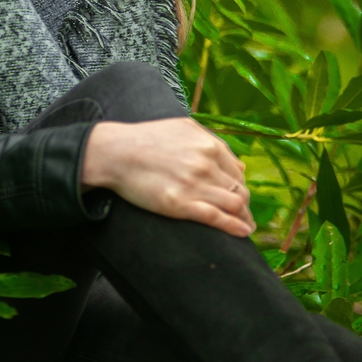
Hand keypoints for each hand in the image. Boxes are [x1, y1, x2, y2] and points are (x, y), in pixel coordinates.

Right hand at [81, 117, 254, 237]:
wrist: (115, 153)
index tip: (239, 197)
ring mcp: (195, 185)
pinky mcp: (181, 205)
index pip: (238, 172)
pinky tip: (241, 233)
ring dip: (244, 218)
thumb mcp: (183, 129)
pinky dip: (235, 227)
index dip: (241, 187)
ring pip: (235, 205)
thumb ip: (212, 142)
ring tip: (246, 227)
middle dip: (245, 205)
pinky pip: (218, 218)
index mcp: (209, 145)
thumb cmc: (145, 139)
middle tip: (244, 216)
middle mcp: (206, 164)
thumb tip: (239, 165)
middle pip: (240, 190)